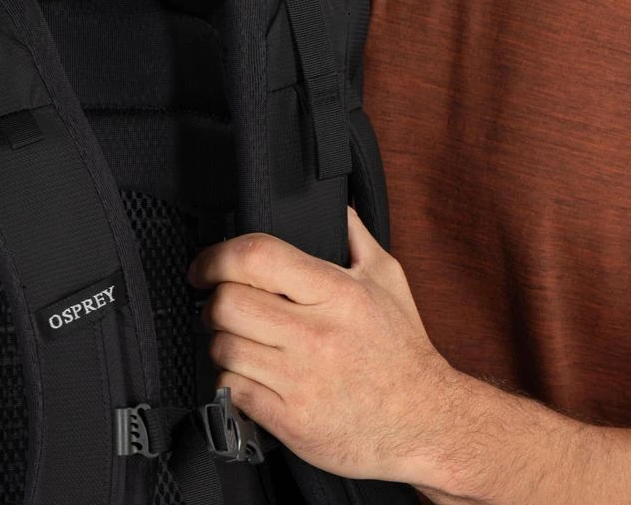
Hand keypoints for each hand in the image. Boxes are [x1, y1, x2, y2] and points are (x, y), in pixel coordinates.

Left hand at [189, 207, 460, 485]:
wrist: (426, 424)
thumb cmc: (402, 351)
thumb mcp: (387, 281)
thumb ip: (356, 237)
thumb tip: (337, 205)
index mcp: (335, 292)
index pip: (256, 256)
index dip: (216, 256)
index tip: (204, 265)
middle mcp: (316, 334)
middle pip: (227, 302)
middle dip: (212, 301)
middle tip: (218, 303)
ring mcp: (301, 380)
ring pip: (223, 347)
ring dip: (220, 341)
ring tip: (236, 339)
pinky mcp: (291, 420)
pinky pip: (231, 390)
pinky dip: (230, 381)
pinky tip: (249, 374)